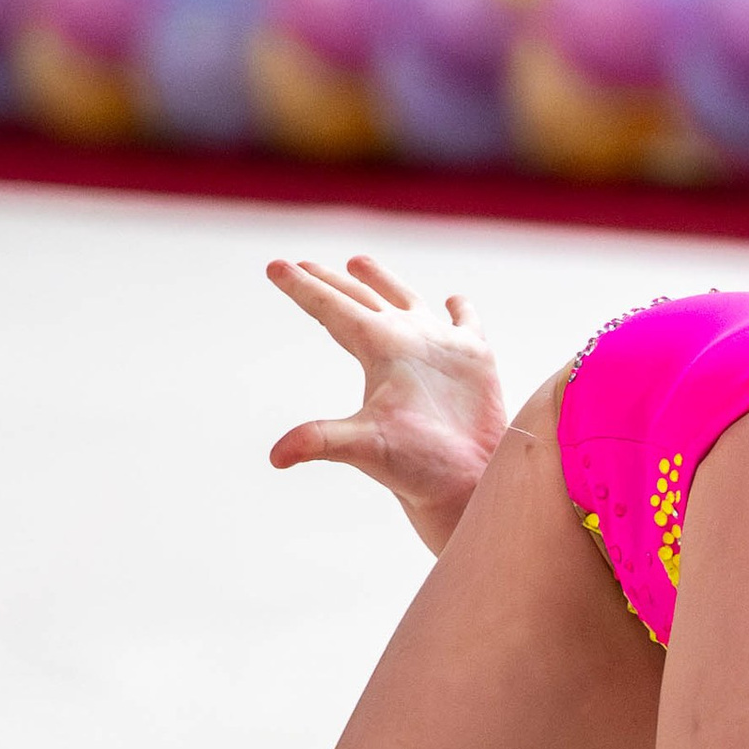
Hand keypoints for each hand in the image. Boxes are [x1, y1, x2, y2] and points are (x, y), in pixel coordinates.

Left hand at [265, 251, 506, 553]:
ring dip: (383, 282)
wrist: (465, 485)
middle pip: (359, 301)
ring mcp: (438, 349)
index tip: (273, 267)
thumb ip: (321, 441)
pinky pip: (467, 323)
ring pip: (406, 301)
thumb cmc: (414, 466)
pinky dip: (462, 309)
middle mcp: (403, 344)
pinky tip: (454, 300)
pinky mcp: (475, 359)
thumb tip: (275, 458)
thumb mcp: (365, 445)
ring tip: (357, 263)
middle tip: (304, 264)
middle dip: (332, 281)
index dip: (303, 288)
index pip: (331, 310)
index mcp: (377, 350)